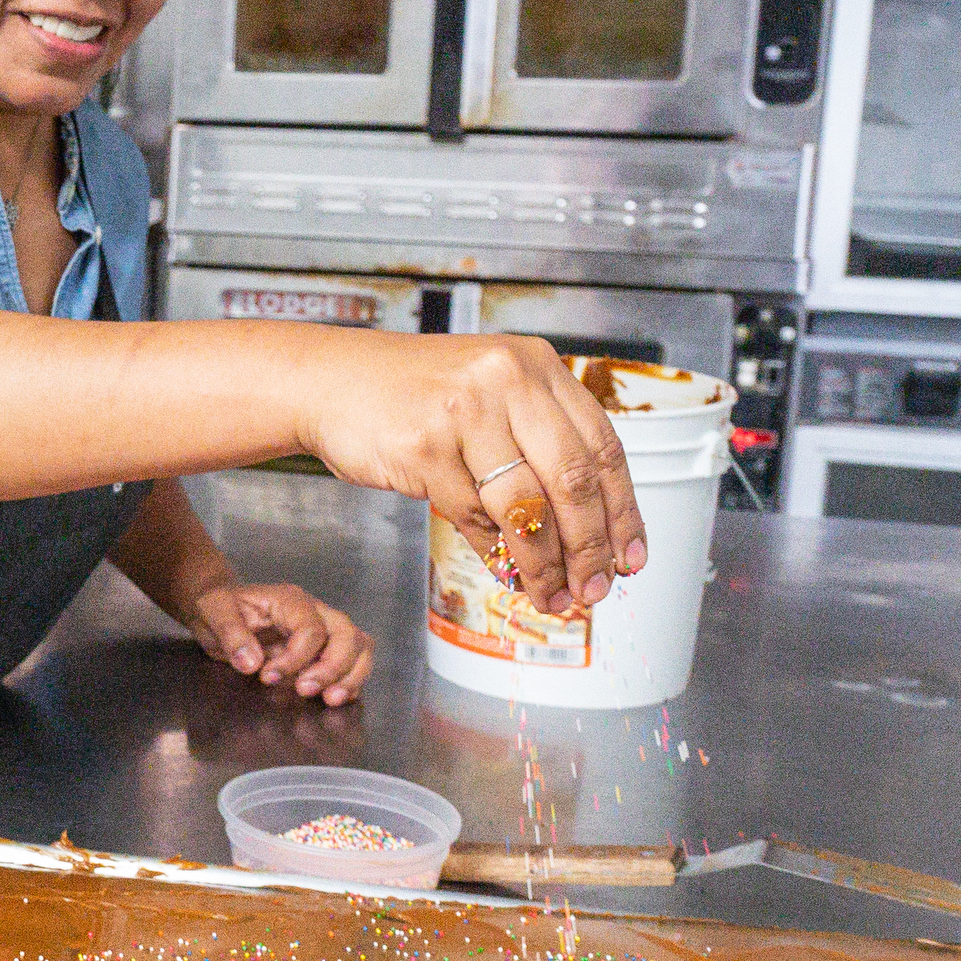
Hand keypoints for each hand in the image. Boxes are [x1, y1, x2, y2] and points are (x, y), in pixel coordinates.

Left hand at [186, 581, 372, 706]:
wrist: (220, 611)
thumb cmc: (220, 607)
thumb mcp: (214, 612)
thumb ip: (231, 635)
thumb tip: (252, 663)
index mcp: (290, 600)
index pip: (310, 628)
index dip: (295, 658)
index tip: (267, 676)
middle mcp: (315, 611)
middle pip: (347, 633)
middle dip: (333, 667)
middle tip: (305, 690)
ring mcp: (324, 630)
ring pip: (359, 646)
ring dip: (350, 675)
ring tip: (330, 699)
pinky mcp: (324, 649)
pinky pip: (353, 662)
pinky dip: (350, 681)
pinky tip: (333, 697)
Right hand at [299, 335, 648, 618]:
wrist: (330, 382)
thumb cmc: (412, 396)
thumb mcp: (489, 397)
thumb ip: (537, 442)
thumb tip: (588, 528)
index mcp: (535, 365)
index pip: (603, 445)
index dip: (623, 510)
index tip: (629, 557)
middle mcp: (507, 378)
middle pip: (573, 479)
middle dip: (589, 547)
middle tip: (595, 588)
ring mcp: (464, 411)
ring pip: (524, 506)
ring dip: (542, 564)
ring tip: (549, 594)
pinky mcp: (423, 445)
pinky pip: (472, 516)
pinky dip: (493, 553)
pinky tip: (506, 572)